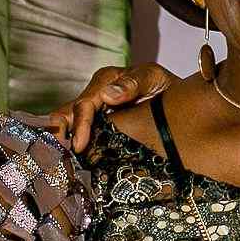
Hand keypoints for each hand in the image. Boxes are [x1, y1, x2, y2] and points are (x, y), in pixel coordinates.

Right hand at [42, 63, 177, 152]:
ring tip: (63, 162)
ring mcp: (96, 111)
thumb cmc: (164, 85)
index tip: (80, 145)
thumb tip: (107, 95)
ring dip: (64, 142)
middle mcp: (96, 95)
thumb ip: (133, 84)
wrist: (178, 99)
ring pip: (69, 124)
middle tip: (62, 155)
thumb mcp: (153, 78)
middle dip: (60, 132)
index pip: (85, 103)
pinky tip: (74, 162)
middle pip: (68, 113)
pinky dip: (74, 146)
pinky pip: (81, 135)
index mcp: (105, 80)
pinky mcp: (100, 126)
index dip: (80, 124)